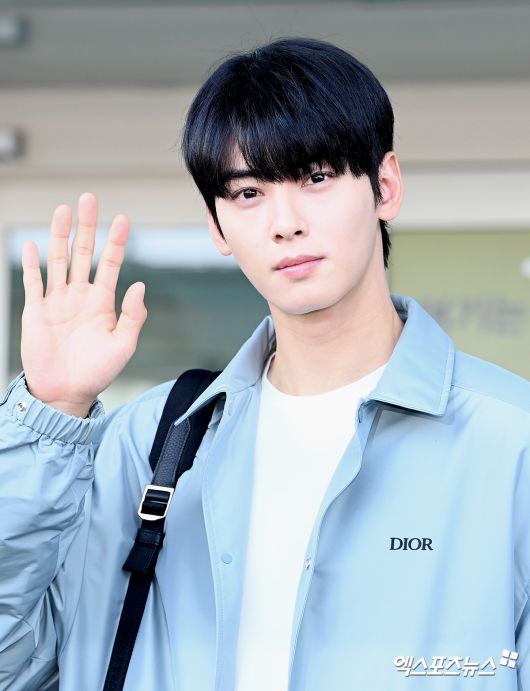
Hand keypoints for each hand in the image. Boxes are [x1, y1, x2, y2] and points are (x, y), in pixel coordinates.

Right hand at [20, 192, 147, 414]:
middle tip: (89, 199)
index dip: (117, 242)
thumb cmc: (98, 372)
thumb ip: (132, 316)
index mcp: (102, 302)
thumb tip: (140, 286)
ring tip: (63, 210)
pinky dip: (32, 264)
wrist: (67, 393)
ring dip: (60, 235)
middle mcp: (80, 296)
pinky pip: (33, 282)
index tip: (124, 219)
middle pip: (83, 253)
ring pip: (58, 260)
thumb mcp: (123, 345)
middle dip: (86, 227)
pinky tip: (34, 244)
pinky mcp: (36, 311)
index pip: (111, 263)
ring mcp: (57, 301)